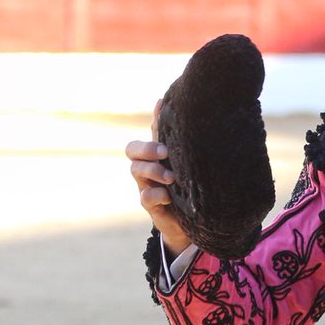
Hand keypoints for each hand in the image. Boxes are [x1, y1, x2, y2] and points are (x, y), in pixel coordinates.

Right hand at [126, 99, 192, 257]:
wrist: (191, 220)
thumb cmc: (188, 186)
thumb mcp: (185, 161)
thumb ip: (179, 140)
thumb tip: (172, 105)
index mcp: (155, 155)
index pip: (148, 131)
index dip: (152, 121)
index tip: (162, 108)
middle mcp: (146, 168)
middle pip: (132, 150)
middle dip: (147, 149)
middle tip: (165, 152)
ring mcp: (146, 186)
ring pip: (136, 170)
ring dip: (154, 170)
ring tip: (171, 177)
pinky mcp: (151, 205)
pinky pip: (146, 197)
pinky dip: (157, 194)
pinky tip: (169, 196)